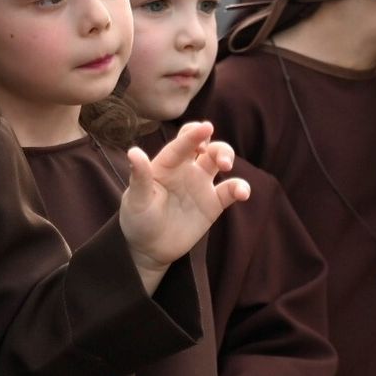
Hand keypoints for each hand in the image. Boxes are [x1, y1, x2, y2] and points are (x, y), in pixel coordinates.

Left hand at [119, 121, 249, 291]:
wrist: (149, 248)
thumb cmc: (137, 220)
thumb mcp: (136, 200)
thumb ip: (139, 176)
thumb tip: (133, 151)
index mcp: (166, 164)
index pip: (182, 144)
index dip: (194, 135)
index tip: (207, 127)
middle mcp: (185, 169)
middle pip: (207, 146)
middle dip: (217, 147)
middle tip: (221, 161)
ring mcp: (200, 185)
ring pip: (220, 160)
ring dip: (227, 157)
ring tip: (227, 168)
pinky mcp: (213, 203)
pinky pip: (231, 190)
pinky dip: (240, 188)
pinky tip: (242, 193)